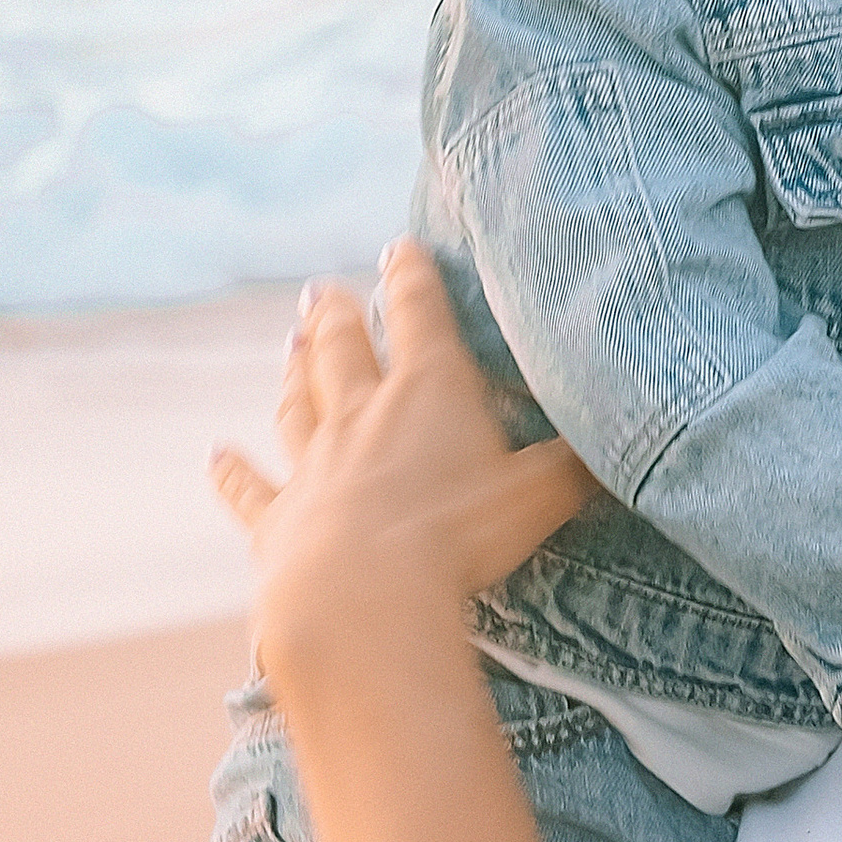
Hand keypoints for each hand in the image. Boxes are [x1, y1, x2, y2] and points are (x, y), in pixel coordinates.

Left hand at [210, 243, 597, 683]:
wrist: (362, 596)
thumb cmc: (459, 537)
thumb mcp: (541, 496)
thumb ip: (578, 466)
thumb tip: (624, 446)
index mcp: (430, 391)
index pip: (419, 314)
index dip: (411, 276)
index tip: (400, 246)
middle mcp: (364, 413)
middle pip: (345, 348)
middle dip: (338, 313)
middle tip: (324, 289)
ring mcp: (314, 464)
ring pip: (299, 403)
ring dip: (295, 371)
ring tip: (290, 342)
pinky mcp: (279, 520)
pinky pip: (251, 488)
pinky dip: (233, 471)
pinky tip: (217, 456)